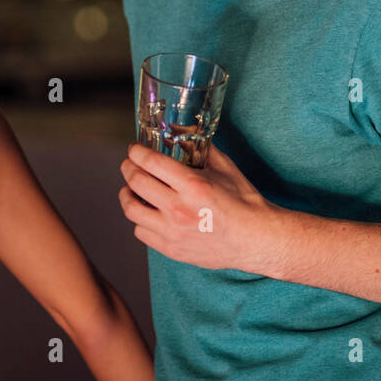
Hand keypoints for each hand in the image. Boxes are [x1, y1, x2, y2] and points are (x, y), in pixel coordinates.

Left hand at [118, 142, 278, 271]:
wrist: (254, 239)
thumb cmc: (243, 202)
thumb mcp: (225, 168)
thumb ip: (202, 149)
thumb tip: (184, 132)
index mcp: (193, 185)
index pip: (151, 162)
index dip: (137, 152)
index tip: (134, 150)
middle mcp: (179, 209)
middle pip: (136, 183)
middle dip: (128, 168)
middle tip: (129, 165)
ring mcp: (173, 232)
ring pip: (132, 210)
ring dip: (126, 195)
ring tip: (130, 189)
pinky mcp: (172, 249)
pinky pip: (141, 232)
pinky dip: (139, 220)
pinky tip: (146, 213)